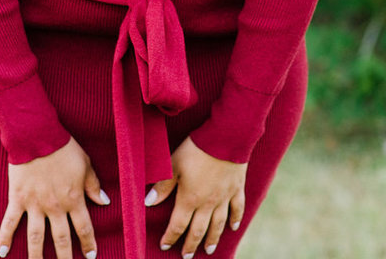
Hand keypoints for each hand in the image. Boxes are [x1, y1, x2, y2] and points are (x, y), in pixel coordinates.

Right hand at [0, 136, 109, 258]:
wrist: (37, 134)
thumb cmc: (64, 147)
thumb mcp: (85, 164)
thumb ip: (93, 185)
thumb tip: (104, 201)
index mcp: (73, 198)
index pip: (83, 228)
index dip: (88, 244)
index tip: (91, 256)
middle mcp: (55, 206)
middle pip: (61, 239)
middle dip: (65, 258)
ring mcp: (35, 204)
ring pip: (36, 238)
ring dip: (37, 257)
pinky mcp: (18, 199)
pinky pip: (10, 223)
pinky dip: (4, 238)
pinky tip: (2, 253)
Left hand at [145, 136, 246, 256]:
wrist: (225, 138)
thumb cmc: (195, 150)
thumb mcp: (173, 164)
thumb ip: (163, 186)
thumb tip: (148, 203)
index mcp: (189, 198)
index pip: (178, 224)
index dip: (170, 236)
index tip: (164, 245)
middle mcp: (207, 203)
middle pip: (198, 230)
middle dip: (191, 245)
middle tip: (186, 257)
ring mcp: (224, 197)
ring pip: (218, 224)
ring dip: (212, 239)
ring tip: (208, 250)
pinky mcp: (236, 188)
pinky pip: (237, 208)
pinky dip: (236, 219)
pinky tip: (234, 228)